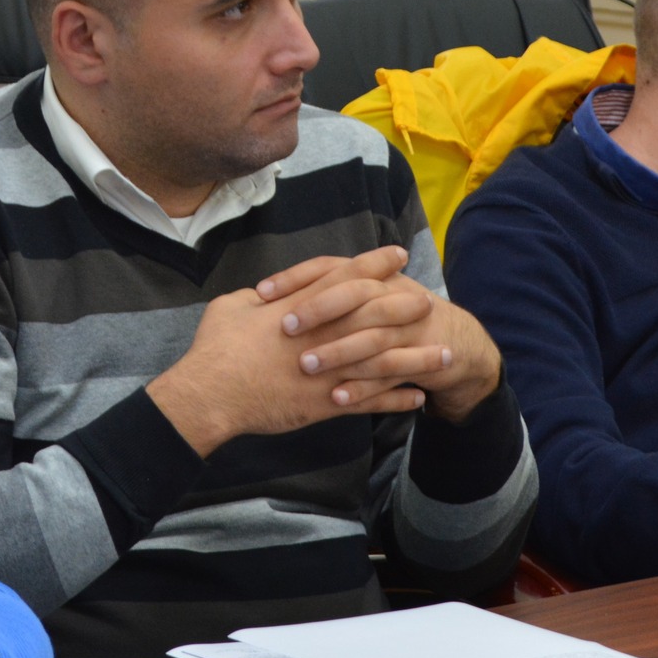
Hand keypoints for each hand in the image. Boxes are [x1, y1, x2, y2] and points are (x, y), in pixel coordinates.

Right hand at [146, 248, 431, 456]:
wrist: (211, 394)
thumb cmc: (215, 348)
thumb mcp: (232, 305)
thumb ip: (259, 297)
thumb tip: (269, 292)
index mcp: (301, 306)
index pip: (347, 278)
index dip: (375, 265)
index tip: (398, 255)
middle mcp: (323, 334)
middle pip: (376, 315)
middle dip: (406, 307)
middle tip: (431, 302)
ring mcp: (328, 369)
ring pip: (383, 362)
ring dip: (417, 359)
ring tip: (446, 357)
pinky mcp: (325, 402)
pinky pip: (370, 401)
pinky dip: (396, 400)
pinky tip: (418, 398)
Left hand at [256, 248, 502, 422]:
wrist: (456, 343)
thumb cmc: (394, 318)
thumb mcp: (366, 297)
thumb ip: (324, 294)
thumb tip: (266, 300)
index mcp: (373, 276)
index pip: (331, 266)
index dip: (297, 277)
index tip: (262, 293)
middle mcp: (392, 295)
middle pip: (354, 295)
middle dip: (319, 309)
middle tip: (285, 327)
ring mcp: (409, 328)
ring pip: (371, 337)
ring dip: (338, 352)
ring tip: (305, 367)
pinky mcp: (422, 360)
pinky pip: (390, 375)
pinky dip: (364, 388)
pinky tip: (337, 398)